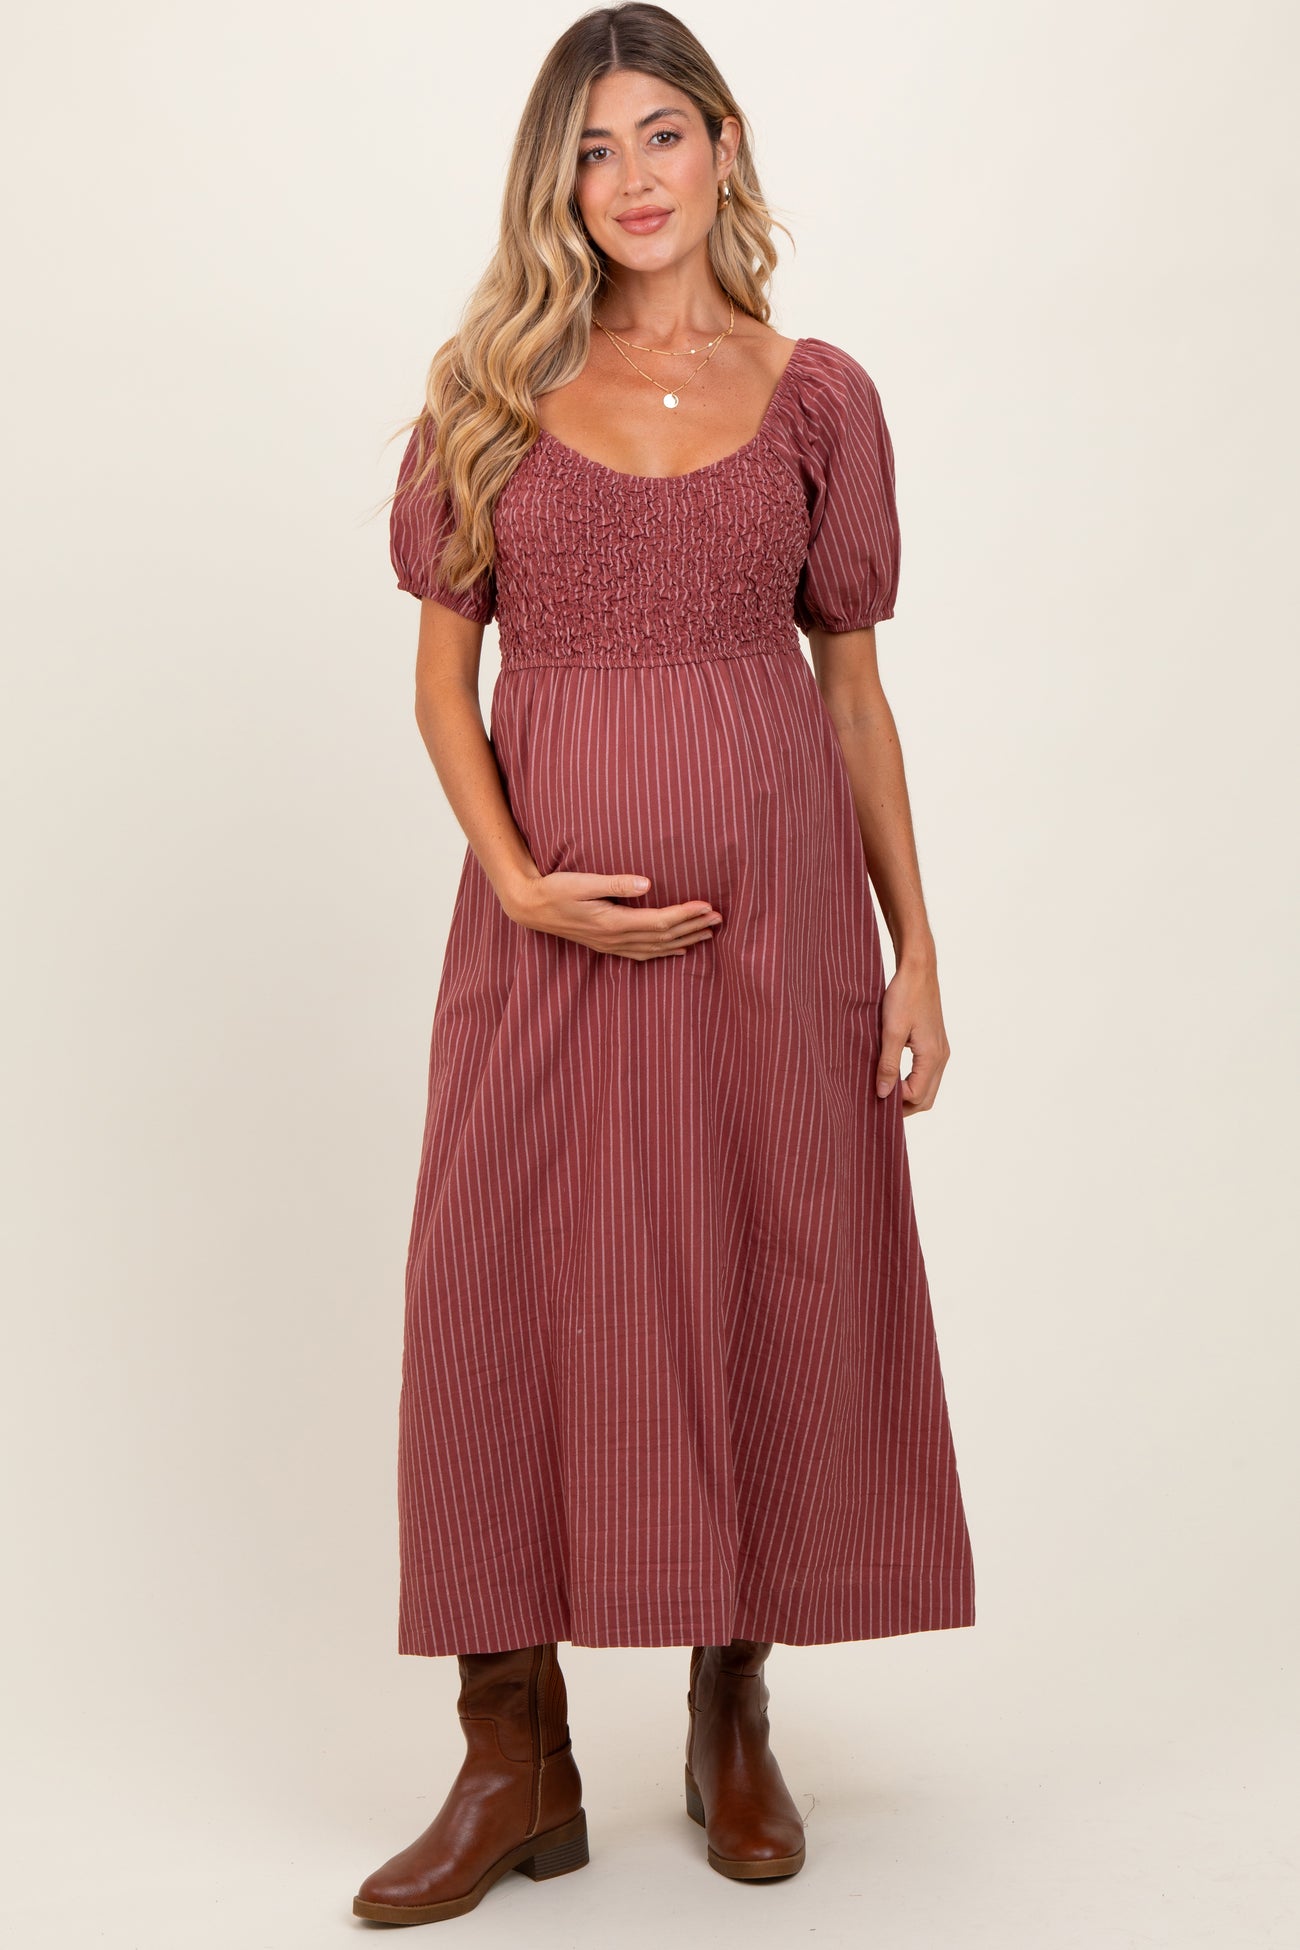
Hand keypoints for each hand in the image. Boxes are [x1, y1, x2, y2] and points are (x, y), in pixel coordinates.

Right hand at [506, 871, 721, 961]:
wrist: (531, 908)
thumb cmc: (555, 889)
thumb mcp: (582, 881)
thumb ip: (615, 883)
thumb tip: (647, 883)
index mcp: (613, 922)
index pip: (660, 921)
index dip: (686, 914)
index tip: (708, 906)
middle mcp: (616, 938)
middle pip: (664, 937)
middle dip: (693, 927)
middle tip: (720, 919)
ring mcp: (612, 945)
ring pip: (657, 948)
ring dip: (685, 940)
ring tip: (709, 933)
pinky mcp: (608, 945)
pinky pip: (643, 954)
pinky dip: (666, 952)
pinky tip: (680, 950)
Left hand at [876, 960, 949, 1113]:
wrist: (918, 969)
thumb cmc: (904, 996)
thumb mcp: (891, 1031)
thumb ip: (887, 1064)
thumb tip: (883, 1093)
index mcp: (932, 1056)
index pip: (916, 1095)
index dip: (895, 1099)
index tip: (873, 1091)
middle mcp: (941, 1057)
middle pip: (926, 1098)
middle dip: (904, 1106)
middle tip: (878, 1102)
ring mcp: (941, 1050)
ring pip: (928, 1087)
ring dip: (908, 1094)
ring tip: (884, 1090)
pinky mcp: (935, 1043)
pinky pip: (927, 1073)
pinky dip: (912, 1081)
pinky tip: (894, 1075)